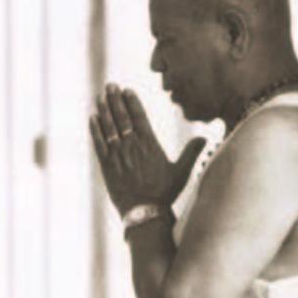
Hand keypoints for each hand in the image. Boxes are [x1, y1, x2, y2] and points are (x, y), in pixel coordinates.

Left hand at [90, 83, 207, 213]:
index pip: (139, 118)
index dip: (132, 102)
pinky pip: (99, 144)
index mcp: (150, 145)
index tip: (127, 90)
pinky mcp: (106, 166)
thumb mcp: (182, 172)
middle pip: (122, 118)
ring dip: (104, 110)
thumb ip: (192, 152)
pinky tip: (92, 118)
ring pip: (108, 127)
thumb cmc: (165, 193)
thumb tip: (205, 137)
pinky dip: (95, 130)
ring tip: (100, 96)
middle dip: (115, 100)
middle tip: (110, 85)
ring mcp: (118, 156)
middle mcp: (132, 147)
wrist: (145, 213)